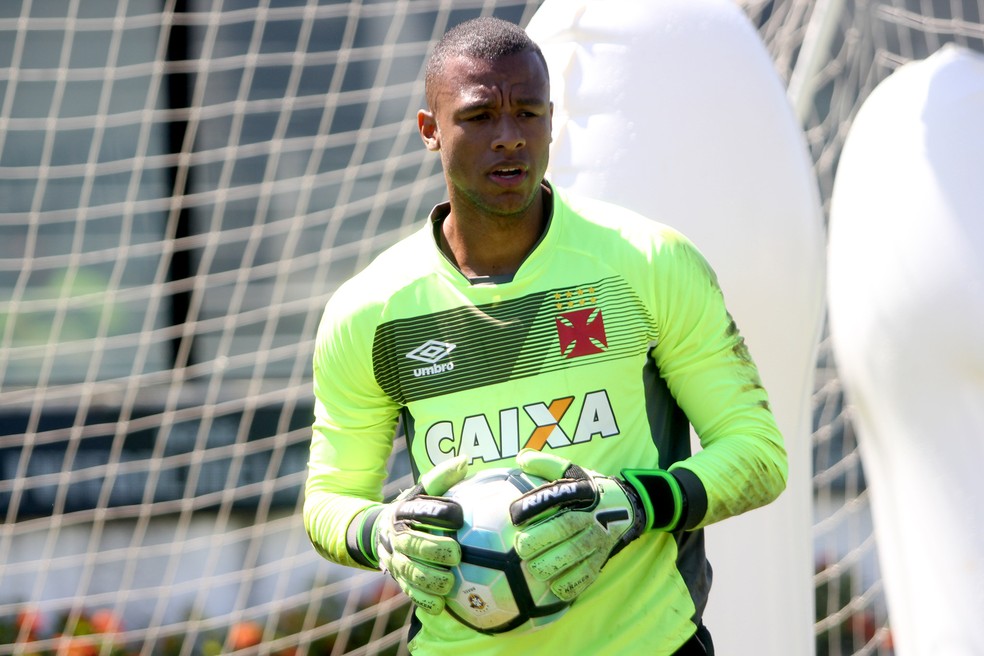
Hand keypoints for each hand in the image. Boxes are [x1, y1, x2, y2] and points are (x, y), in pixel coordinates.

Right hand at [348, 455, 468, 613]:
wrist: (378, 533)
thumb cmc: (413, 511)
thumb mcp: (422, 491)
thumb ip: (442, 478)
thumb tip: (465, 460)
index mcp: (403, 512)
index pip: (419, 509)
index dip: (438, 512)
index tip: (459, 516)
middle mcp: (395, 536)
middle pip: (411, 544)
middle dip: (433, 549)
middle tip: (456, 553)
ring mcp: (395, 560)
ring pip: (409, 572)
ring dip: (430, 579)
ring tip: (450, 582)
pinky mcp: (398, 580)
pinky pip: (409, 593)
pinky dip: (424, 600)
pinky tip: (441, 605)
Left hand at [509, 449, 673, 601]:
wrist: (627, 506)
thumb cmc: (590, 489)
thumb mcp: (573, 470)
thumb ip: (547, 463)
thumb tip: (521, 457)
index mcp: (582, 492)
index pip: (557, 496)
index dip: (534, 505)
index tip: (513, 515)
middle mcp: (592, 515)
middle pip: (566, 527)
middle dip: (540, 538)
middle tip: (520, 547)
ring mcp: (599, 539)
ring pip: (576, 554)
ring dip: (552, 564)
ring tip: (533, 568)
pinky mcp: (602, 558)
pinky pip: (587, 576)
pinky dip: (571, 585)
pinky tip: (554, 588)